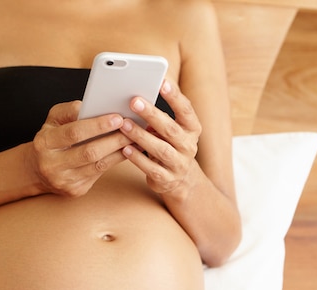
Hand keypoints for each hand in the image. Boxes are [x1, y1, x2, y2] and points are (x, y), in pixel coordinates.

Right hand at [31, 101, 130, 196]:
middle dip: (113, 140)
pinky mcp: (76, 190)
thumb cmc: (51, 139)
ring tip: (134, 139)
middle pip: (89, 152)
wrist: (38, 170)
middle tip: (132, 129)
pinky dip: (115, 161)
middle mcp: (52, 164)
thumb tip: (93, 106)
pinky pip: (100, 174)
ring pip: (98, 165)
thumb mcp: (53, 120)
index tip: (118, 118)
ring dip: (119, 151)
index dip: (97, 125)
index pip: (74, 133)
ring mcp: (64, 180)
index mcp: (45, 143)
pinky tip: (127, 151)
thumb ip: (70, 111)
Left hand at [120, 80, 201, 196]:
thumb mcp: (172, 129)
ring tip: (124, 124)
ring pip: (160, 149)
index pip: (185, 109)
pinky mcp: (167, 179)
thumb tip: (138, 97)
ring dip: (141, 136)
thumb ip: (160, 115)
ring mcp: (179, 164)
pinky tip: (125, 149)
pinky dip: (138, 158)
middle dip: (152, 114)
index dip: (174, 96)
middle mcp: (189, 146)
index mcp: (192, 129)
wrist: (180, 180)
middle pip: (170, 129)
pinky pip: (151, 168)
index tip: (161, 81)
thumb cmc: (170, 145)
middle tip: (134, 101)